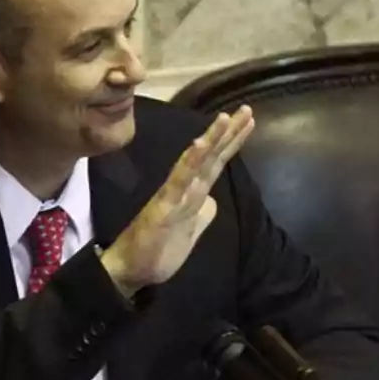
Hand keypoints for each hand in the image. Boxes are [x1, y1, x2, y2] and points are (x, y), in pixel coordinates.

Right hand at [100, 106, 254, 294]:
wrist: (130, 270)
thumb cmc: (158, 250)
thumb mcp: (191, 231)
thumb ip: (202, 213)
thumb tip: (213, 201)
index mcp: (193, 194)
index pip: (216, 162)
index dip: (232, 141)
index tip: (248, 120)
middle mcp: (185, 189)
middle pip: (211, 156)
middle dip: (229, 133)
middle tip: (246, 108)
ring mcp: (174, 195)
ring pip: (196, 163)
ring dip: (211, 140)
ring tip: (225, 117)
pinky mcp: (164, 206)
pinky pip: (179, 181)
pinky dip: (189, 162)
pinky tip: (198, 144)